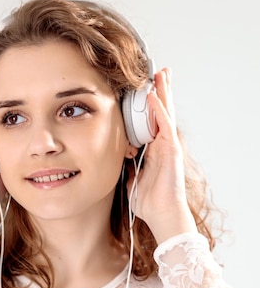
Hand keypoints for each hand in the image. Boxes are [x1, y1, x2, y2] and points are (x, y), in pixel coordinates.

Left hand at [129, 68, 197, 243]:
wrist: (161, 214)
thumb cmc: (148, 201)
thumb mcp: (130, 179)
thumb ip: (125, 166)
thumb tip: (117, 158)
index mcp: (153, 150)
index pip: (151, 121)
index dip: (148, 106)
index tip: (143, 90)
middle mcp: (162, 144)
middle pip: (161, 112)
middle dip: (159, 92)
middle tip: (158, 72)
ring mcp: (168, 146)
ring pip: (165, 113)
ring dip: (162, 93)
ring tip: (160, 74)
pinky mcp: (171, 150)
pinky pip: (164, 125)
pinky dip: (158, 110)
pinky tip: (153, 96)